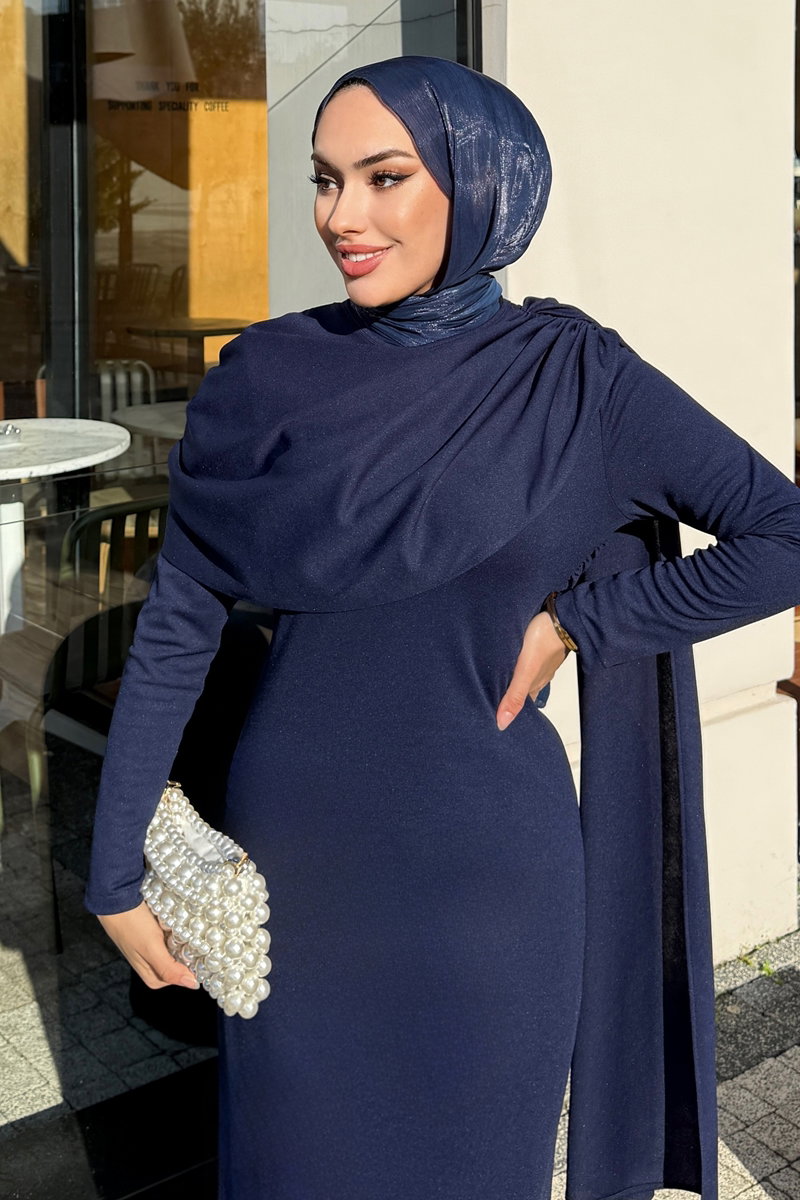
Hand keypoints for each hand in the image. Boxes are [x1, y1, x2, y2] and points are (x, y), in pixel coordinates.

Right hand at [97, 900, 199, 990]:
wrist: (116, 897)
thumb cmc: (131, 925)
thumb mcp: (152, 949)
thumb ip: (169, 969)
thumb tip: (192, 985)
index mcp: (150, 974)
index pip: (178, 979)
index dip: (190, 969)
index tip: (201, 956)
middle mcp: (151, 962)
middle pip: (178, 963)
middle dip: (187, 952)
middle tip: (193, 939)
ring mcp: (152, 947)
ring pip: (176, 948)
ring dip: (183, 939)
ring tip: (184, 928)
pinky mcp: (153, 932)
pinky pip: (171, 935)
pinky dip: (177, 929)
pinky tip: (177, 921)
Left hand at [496, 610, 569, 730]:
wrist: (562, 615)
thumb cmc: (543, 639)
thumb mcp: (525, 670)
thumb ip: (515, 695)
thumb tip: (503, 723)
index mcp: (535, 684)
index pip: (522, 705)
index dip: (512, 711)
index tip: (499, 718)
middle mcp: (539, 675)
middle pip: (523, 691)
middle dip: (510, 696)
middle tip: (495, 700)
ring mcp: (542, 661)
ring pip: (526, 676)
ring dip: (514, 680)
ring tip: (499, 682)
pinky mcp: (541, 647)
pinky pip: (529, 661)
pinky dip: (519, 665)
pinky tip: (513, 661)